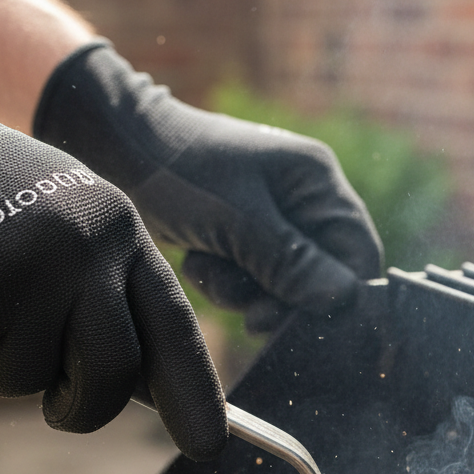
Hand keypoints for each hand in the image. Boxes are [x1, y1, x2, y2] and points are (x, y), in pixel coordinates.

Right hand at [0, 23, 226, 460]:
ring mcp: (24, 267)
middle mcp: (83, 248)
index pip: (172, 325)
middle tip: (60, 410)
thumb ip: (110, 296)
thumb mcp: (71, 226)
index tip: (209, 446)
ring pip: (23, 378)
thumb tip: (144, 389)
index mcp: (119, 231)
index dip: (194, 394)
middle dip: (83, 410)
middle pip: (109, 375)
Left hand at [34, 44, 383, 331]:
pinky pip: (250, 280)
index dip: (340, 297)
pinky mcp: (242, 237)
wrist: (116, 147)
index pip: (358, 255)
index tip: (306, 325)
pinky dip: (225, 282)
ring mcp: (273, 220)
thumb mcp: (237, 219)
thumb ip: (290, 261)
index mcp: (318, 182)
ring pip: (281, 286)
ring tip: (210, 271)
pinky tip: (198, 262)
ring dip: (245, 292)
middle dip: (280, 299)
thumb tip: (343, 300)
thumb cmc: (179, 172)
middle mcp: (304, 201)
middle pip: (320, 277)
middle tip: (249, 314)